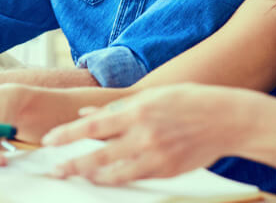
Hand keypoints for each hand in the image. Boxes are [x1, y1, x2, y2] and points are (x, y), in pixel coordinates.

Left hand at [41, 84, 247, 184]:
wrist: (227, 119)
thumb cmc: (190, 101)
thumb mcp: (153, 96)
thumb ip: (118, 107)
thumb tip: (87, 114)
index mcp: (137, 111)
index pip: (92, 126)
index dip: (67, 135)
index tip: (48, 141)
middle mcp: (143, 135)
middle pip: (97, 155)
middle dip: (72, 164)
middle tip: (55, 170)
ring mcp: (155, 156)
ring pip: (114, 173)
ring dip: (92, 176)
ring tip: (78, 177)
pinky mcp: (167, 171)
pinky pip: (135, 179)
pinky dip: (117, 179)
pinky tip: (105, 179)